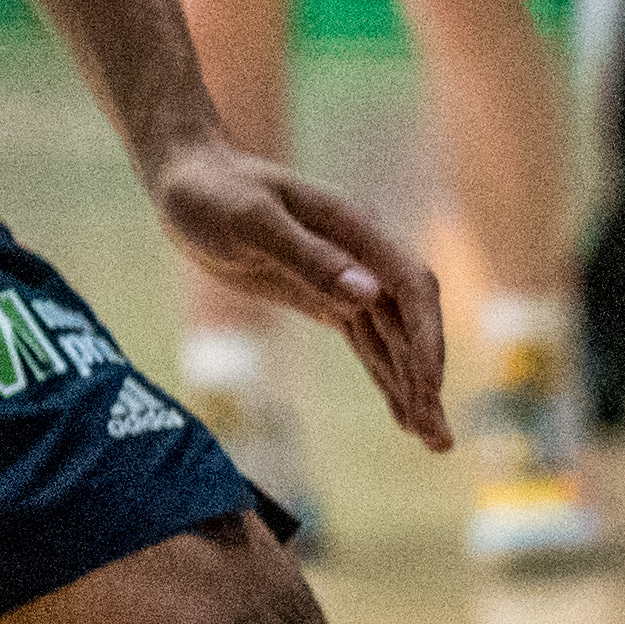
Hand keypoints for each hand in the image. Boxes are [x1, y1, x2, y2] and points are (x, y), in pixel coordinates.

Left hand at [147, 135, 452, 451]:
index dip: (426, 336)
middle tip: (438, 438)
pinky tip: (403, 413)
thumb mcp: (251, 222)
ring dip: (414, 387)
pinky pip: (367, 342)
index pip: (410, 286)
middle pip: (411, 320)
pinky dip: (386, 377)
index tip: (428, 385)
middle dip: (426, 378)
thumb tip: (368, 293)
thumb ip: (307, 256)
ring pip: (394, 339)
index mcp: (355, 227)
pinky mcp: (324, 296)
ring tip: (434, 441)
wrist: (186, 183)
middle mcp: (362, 253)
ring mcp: (346, 277)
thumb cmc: (213, 194)